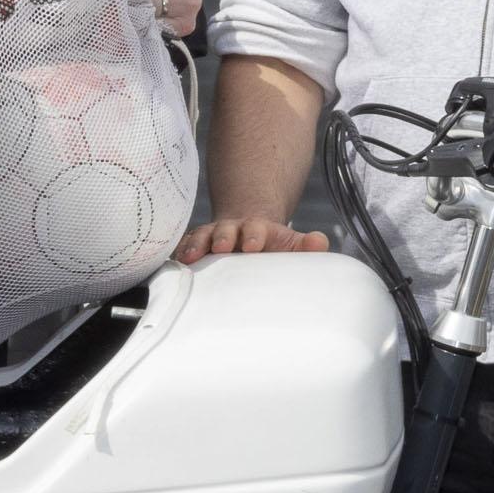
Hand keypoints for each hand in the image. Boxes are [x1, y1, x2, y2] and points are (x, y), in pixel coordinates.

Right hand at [175, 215, 331, 262]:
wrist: (245, 232)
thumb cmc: (270, 245)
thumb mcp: (290, 243)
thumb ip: (306, 245)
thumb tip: (320, 242)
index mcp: (256, 230)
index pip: (255, 229)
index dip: (254, 235)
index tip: (253, 244)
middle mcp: (230, 230)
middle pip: (224, 230)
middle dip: (222, 236)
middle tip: (222, 245)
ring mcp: (210, 238)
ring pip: (200, 237)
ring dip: (196, 245)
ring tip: (189, 256)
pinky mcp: (195, 247)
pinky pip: (184, 247)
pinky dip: (179, 253)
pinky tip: (173, 263)